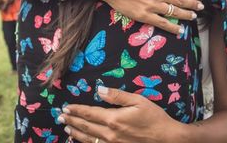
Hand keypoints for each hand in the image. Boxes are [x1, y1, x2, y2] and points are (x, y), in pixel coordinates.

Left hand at [62, 87, 179, 142]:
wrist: (166, 139)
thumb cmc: (154, 117)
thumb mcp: (138, 101)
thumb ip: (117, 96)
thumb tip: (99, 90)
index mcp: (113, 119)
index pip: (89, 113)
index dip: (77, 110)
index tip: (66, 107)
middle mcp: (109, 134)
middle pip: (86, 127)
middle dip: (72, 121)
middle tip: (60, 117)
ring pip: (89, 139)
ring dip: (76, 133)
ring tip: (67, 129)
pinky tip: (82, 141)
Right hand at [97, 0, 203, 34]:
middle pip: (180, 0)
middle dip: (192, 5)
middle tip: (201, 7)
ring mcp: (152, 5)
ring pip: (174, 12)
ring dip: (186, 15)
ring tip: (193, 17)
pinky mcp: (144, 15)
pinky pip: (162, 23)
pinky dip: (173, 27)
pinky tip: (180, 30)